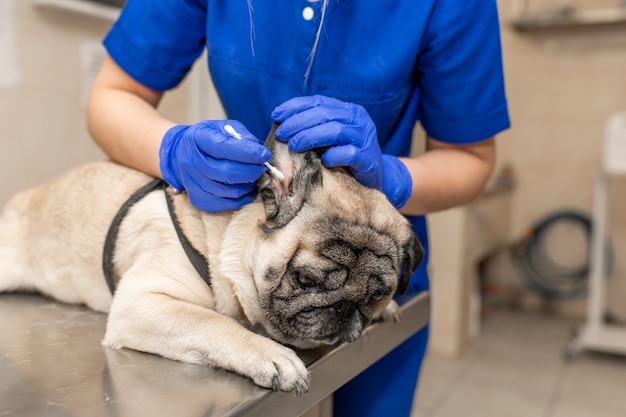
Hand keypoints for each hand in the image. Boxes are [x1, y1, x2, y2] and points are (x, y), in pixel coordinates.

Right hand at [159, 120, 269, 211]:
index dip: (247, 153)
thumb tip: (259, 152)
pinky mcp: (199, 200)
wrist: (184, 154)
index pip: (223, 148)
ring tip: (252, 176)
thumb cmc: (209, 139)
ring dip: (248, 185)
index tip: (264, 155)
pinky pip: (227, 204)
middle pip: (226, 173)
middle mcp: (191, 162)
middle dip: (251, 171)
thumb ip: (242, 137)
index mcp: (198, 138)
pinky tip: (245, 187)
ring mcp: (193, 183)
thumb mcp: (224, 128)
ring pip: (229, 191)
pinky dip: (242, 197)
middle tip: (261, 168)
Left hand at [271, 95, 411, 208]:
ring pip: (336, 131)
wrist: (375, 179)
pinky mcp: (368, 159)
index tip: (276, 115)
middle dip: (299, 123)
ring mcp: (366, 139)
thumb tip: (282, 125)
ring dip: (311, 137)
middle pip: (325, 115)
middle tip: (282, 134)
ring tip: (294, 146)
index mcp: (348, 111)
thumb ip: (314, 128)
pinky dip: (333, 156)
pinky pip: (350, 154)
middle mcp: (359, 121)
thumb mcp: (330, 139)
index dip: (295, 106)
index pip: (319, 102)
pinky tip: (322, 161)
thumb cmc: (346, 158)